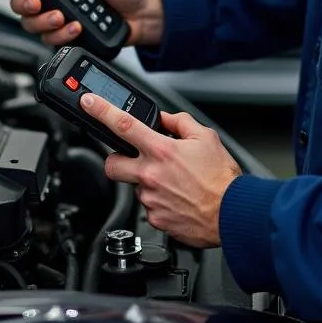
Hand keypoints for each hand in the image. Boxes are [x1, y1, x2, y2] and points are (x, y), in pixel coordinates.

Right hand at [0, 0, 163, 48]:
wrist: (142, 13)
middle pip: (19, 4)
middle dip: (24, 5)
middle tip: (38, 3)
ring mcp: (58, 17)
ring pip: (32, 25)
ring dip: (44, 22)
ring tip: (64, 17)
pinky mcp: (67, 36)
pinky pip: (51, 41)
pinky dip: (62, 35)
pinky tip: (76, 27)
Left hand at [80, 92, 241, 248]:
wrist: (233, 214)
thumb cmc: (222, 179)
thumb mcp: (205, 137)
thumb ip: (179, 123)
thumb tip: (164, 119)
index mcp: (161, 151)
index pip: (123, 125)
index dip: (100, 111)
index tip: (88, 103)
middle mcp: (151, 175)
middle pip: (112, 164)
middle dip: (117, 159)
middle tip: (134, 158)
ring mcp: (151, 199)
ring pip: (136, 186)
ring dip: (149, 182)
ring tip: (175, 183)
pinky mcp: (156, 220)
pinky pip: (149, 206)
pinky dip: (160, 201)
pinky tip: (178, 198)